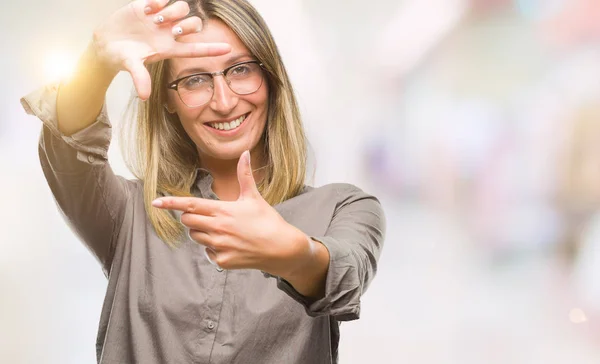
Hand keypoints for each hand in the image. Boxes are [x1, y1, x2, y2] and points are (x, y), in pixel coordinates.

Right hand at [92, 0, 230, 99]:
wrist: (105, 42)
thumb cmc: (121, 57)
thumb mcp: (130, 66)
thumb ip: (139, 78)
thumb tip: (143, 97)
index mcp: (169, 49)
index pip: (196, 49)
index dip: (212, 49)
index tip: (229, 49)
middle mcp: (169, 33)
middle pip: (194, 25)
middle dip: (186, 25)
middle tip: (167, 27)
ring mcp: (161, 19)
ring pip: (182, 8)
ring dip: (172, 11)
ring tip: (153, 18)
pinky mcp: (149, 6)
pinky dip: (159, 1)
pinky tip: (146, 9)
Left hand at [151, 151, 312, 276]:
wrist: (281, 248)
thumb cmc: (268, 220)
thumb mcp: (254, 197)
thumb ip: (244, 176)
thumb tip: (245, 153)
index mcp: (223, 210)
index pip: (191, 204)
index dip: (171, 203)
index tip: (155, 202)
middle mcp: (218, 228)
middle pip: (188, 221)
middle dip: (193, 217)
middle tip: (211, 216)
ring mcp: (219, 246)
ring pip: (195, 237)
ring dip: (202, 233)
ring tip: (224, 231)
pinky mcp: (222, 261)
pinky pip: (207, 253)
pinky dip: (214, 249)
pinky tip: (231, 245)